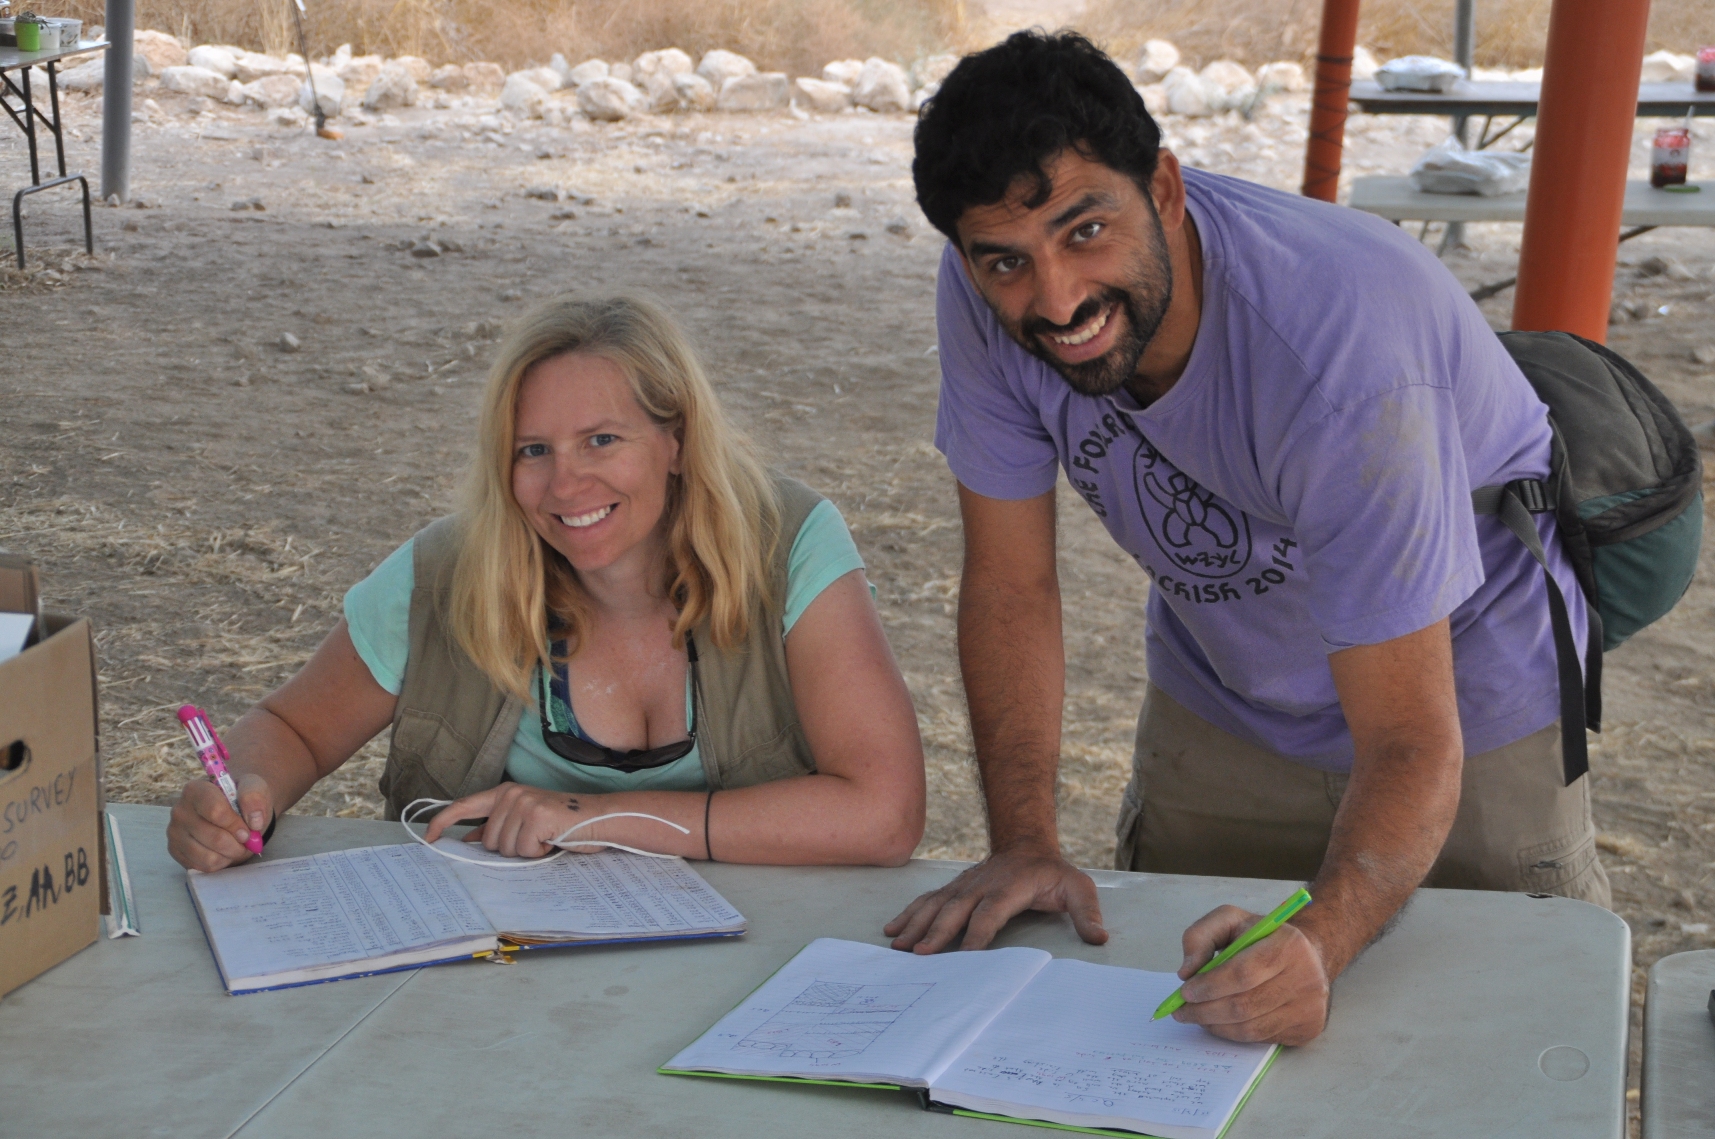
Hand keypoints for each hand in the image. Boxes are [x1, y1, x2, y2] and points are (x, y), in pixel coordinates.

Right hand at [167, 773, 272, 871]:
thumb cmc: (240, 797)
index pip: (215, 812)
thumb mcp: (253, 787)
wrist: (231, 809)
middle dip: (238, 843)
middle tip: (247, 839)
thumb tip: (255, 822)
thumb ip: (254, 797)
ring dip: (230, 854)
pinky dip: (220, 862)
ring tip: (236, 844)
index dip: (236, 824)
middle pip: (215, 838)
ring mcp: (175, 833)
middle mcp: (180, 811)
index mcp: (195, 790)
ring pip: (208, 856)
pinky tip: (224, 851)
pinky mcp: (176, 851)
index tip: (249, 829)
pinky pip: (203, 866)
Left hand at [422, 784, 598, 856]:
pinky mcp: (536, 816)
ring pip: (505, 849)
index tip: (429, 838)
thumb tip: (471, 840)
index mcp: (505, 792)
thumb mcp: (524, 821)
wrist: (598, 818)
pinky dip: (539, 852)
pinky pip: (524, 850)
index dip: (443, 822)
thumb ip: (498, 826)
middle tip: (535, 838)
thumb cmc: (563, 823)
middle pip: (488, 841)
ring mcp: (523, 803)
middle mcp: (511, 794)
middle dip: (509, 848)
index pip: (464, 805)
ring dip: (526, 851)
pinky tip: (552, 840)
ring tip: (546, 838)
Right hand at [884, 843, 1106, 952]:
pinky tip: (892, 929)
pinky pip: (928, 900)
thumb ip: (1087, 912)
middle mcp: (982, 885)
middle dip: (936, 931)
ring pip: (936, 904)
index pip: (991, 912)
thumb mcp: (1078, 887)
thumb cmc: (1053, 873)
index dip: (978, 933)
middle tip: (919, 954)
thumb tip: (1100, 937)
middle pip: (956, 909)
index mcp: (1011, 887)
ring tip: (897, 944)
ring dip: (915, 923)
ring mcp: (965, 885)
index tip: (965, 956)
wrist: (1028, 843)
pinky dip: (909, 913)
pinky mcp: (954, 888)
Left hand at [1171, 905, 1331, 1045]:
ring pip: (1252, 1028)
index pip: (1243, 973)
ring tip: (1195, 1017)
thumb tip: (1186, 972)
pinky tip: (1219, 1022)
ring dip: (1216, 1026)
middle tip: (1181, 1011)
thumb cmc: (1262, 937)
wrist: (1308, 954)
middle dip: (1206, 1011)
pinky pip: (1262, 1039)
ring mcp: (1310, 1007)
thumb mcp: (1230, 920)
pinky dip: (1234, 1034)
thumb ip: (1200, 936)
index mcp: (1288, 945)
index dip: (1210, 985)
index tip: (1184, 992)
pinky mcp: (1308, 1028)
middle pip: (1245, 1005)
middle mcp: (1306, 978)